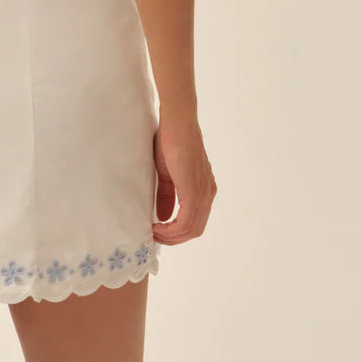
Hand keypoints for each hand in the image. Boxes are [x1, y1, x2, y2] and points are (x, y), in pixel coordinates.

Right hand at [152, 119, 216, 245]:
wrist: (177, 123)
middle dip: (173, 238)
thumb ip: (167, 195)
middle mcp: (208, 194)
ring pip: (191, 229)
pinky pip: (186, 221)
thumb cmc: (170, 141)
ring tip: (152, 233)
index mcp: (204, 190)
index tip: (157, 232)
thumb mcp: (167, 174)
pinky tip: (157, 227)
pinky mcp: (194, 190)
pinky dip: (171, 230)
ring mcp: (203, 193)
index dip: (176, 232)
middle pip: (194, 230)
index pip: (194, 222)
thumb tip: (163, 216)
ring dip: (170, 236)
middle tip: (153, 237)